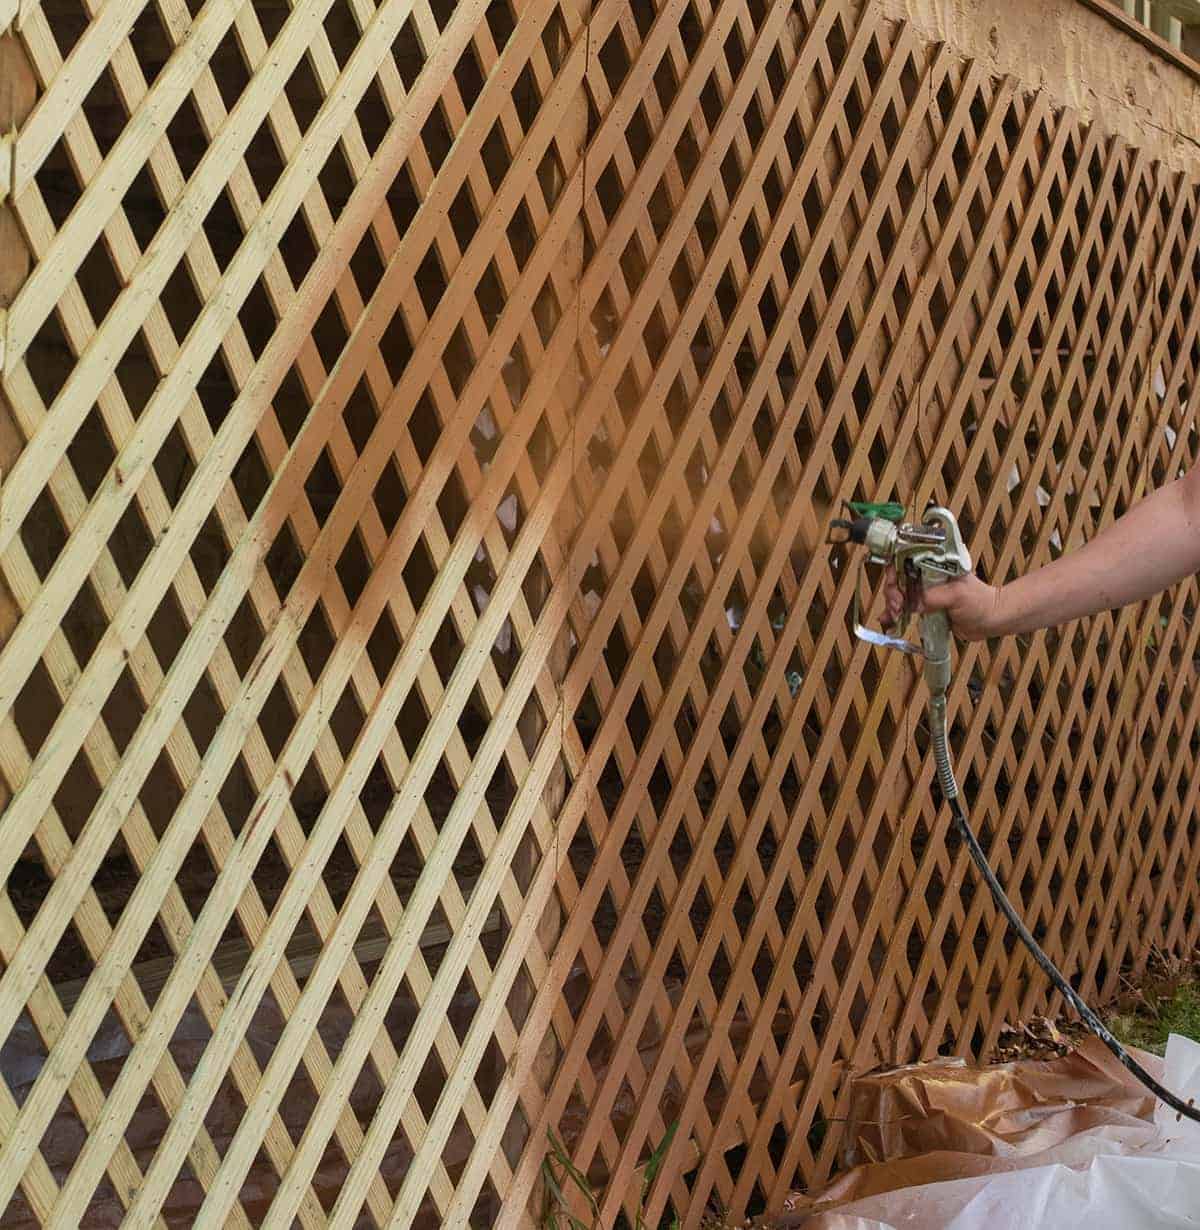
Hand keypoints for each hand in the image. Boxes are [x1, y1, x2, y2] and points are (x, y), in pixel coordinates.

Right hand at [882, 566, 1006, 641]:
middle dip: (892, 590)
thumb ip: (933, 597)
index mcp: (936, 563)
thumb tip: (912, 604)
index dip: (896, 568)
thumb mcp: (957, 595)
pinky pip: (903, 608)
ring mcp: (924, 590)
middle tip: (897, 604)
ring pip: (897, 592)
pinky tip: (888, 621)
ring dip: (891, 603)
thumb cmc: (981, 601)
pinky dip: (893, 614)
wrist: (989, 620)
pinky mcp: (923, 605)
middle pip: (898, 575)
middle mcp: (927, 574)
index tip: (895, 583)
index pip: (907, 557)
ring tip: (895, 614)